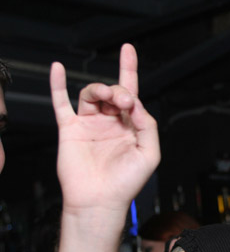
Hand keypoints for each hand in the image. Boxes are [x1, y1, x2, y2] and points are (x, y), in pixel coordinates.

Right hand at [50, 43, 159, 213]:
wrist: (100, 201)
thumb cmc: (126, 183)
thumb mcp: (149, 154)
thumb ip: (149, 126)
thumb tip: (138, 105)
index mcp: (131, 127)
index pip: (132, 95)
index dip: (130, 71)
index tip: (128, 51)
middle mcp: (111, 123)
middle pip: (114, 92)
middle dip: (120, 90)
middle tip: (124, 101)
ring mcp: (90, 125)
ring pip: (92, 95)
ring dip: (100, 89)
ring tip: (107, 96)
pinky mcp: (71, 129)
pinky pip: (61, 102)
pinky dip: (58, 84)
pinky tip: (58, 69)